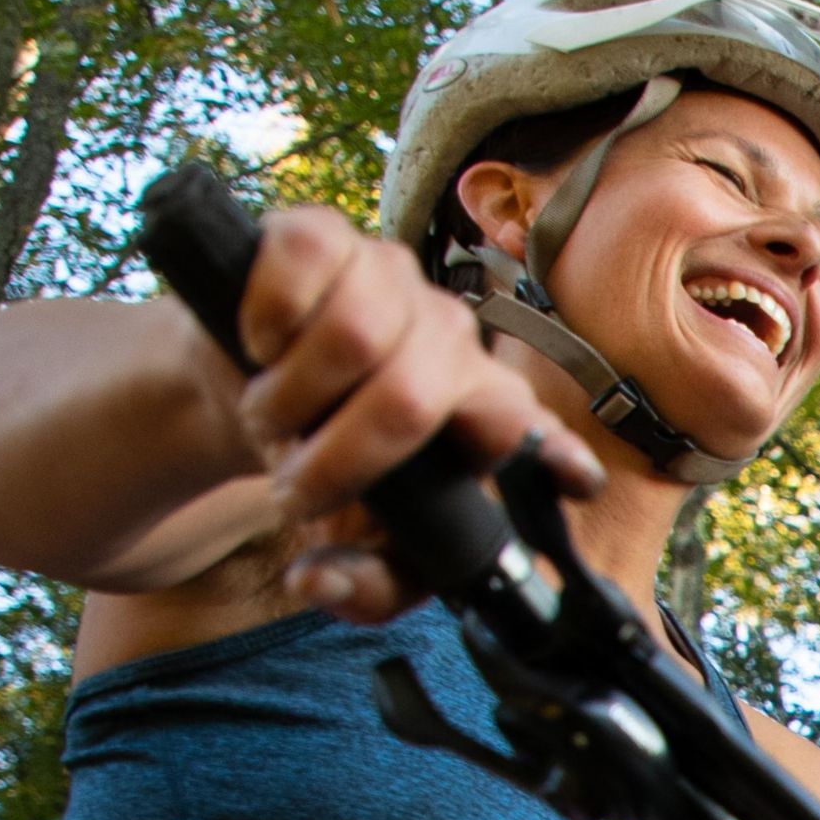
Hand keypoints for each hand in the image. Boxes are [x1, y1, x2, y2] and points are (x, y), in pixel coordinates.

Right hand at [225, 204, 597, 618]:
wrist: (243, 374)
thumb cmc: (322, 453)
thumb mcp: (351, 536)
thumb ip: (360, 584)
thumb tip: (315, 583)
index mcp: (483, 412)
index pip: (536, 431)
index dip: (557, 455)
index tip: (576, 482)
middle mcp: (453, 340)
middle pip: (410, 395)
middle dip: (339, 458)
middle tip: (296, 487)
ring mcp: (393, 279)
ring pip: (351, 336)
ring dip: (289, 398)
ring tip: (274, 417)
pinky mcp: (326, 235)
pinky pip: (300, 272)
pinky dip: (265, 323)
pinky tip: (261, 343)